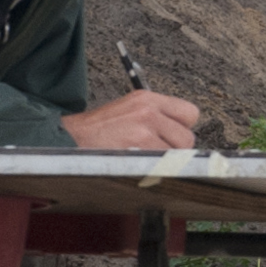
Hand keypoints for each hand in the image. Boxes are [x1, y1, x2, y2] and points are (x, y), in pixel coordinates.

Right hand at [65, 86, 202, 153]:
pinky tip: (139, 163)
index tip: (173, 136)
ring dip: (166, 160)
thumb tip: (180, 133)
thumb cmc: (100, 128)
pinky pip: (163, 162)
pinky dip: (155, 168)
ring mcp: (145, 127)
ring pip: (178, 153)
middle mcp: (149, 110)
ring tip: (146, 157)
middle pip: (188, 136)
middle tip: (158, 152)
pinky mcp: (139, 144)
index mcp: (148, 98)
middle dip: (177, 149)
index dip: (184, 128)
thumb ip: (156, 116)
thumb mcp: (129, 110)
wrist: (74, 137)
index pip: (190, 113)